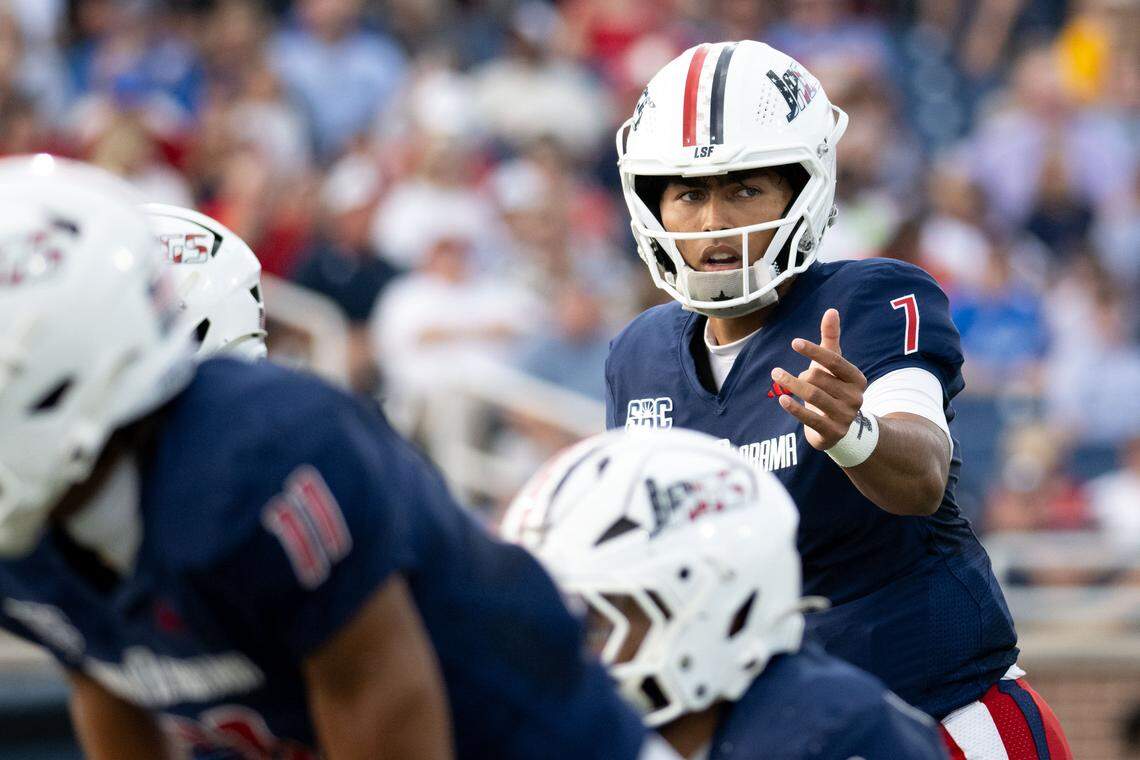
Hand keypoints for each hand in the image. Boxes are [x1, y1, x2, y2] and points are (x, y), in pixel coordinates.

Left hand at [772, 308, 867, 450]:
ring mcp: (845, 416)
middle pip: (820, 379)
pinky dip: (794, 408)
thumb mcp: (832, 365)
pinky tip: (781, 398)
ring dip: (791, 384)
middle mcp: (856, 398)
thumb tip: (831, 310)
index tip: (794, 343)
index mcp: (857, 379)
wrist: (839, 428)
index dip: (814, 351)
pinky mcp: (832, 432)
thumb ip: (831, 339)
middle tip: (783, 373)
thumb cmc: (832, 388)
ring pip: (813, 397)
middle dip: (800, 374)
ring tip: (776, 376)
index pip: (834, 361)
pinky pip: (811, 418)